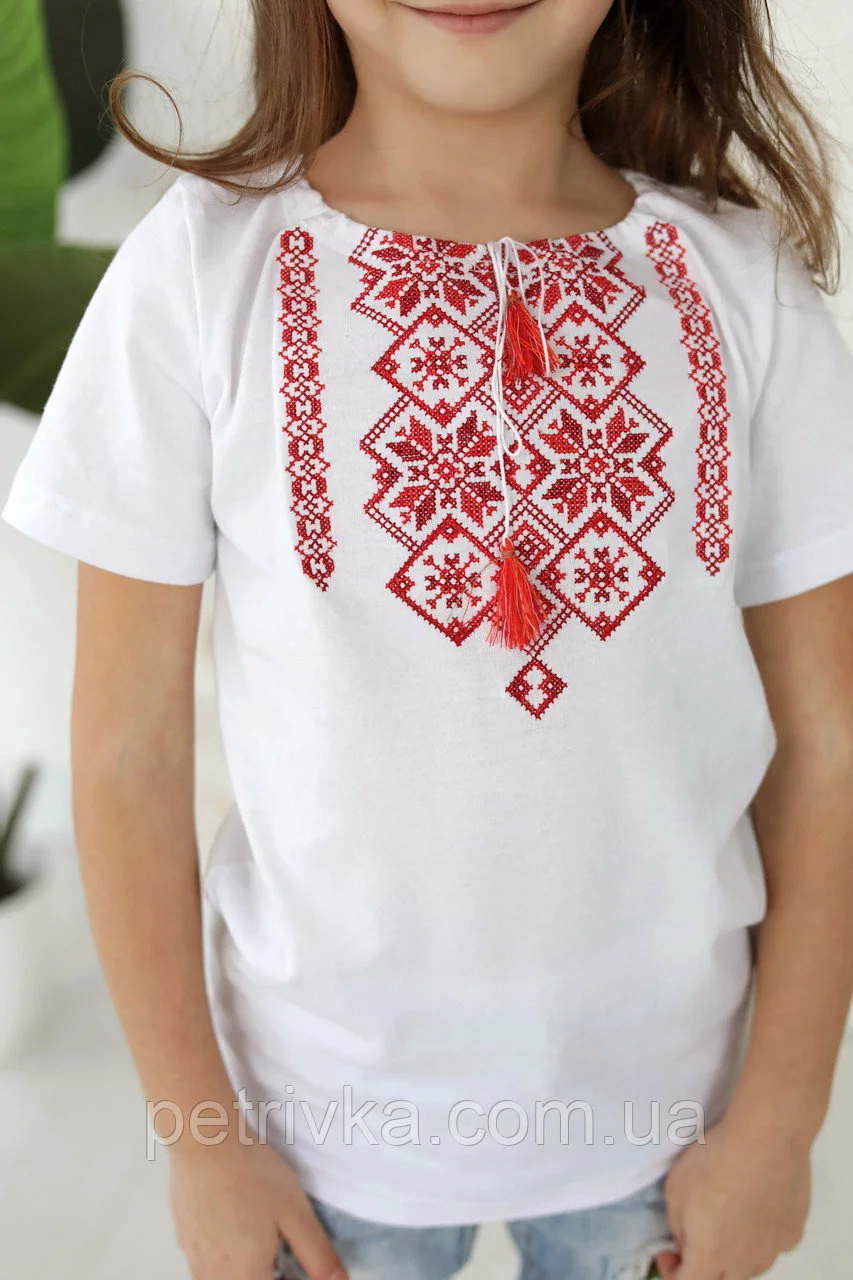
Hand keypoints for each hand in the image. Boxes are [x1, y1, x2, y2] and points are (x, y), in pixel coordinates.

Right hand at [169, 1132, 346, 1279]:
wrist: (204, 1143)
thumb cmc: (249, 1174)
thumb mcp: (297, 1214)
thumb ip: (318, 1255)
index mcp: (244, 1277)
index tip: (301, 1269)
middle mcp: (214, 1275)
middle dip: (270, 1276)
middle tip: (285, 1255)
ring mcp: (194, 1257)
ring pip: (224, 1276)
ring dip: (247, 1268)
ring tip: (263, 1238)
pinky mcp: (184, 1236)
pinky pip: (207, 1261)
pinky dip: (226, 1253)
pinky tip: (237, 1222)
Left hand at [652, 1113, 810, 1278]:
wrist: (767, 1138)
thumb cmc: (716, 1160)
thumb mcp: (675, 1190)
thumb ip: (678, 1226)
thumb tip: (688, 1240)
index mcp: (712, 1256)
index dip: (672, 1273)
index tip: (667, 1252)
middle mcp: (746, 1263)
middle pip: (721, 1279)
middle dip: (704, 1264)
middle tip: (696, 1235)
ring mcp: (774, 1250)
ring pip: (749, 1265)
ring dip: (732, 1252)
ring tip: (727, 1214)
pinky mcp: (793, 1233)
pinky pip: (771, 1245)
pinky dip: (759, 1236)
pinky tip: (755, 1206)